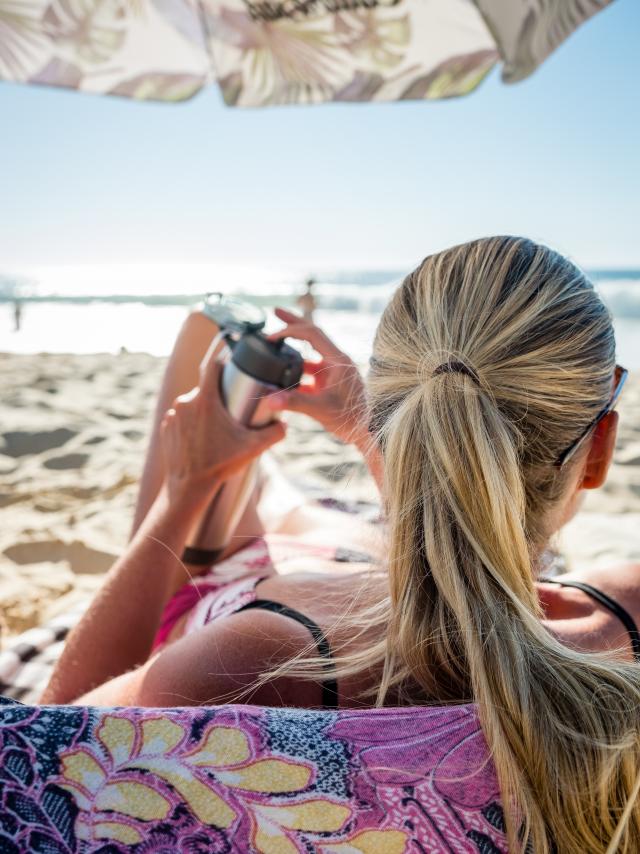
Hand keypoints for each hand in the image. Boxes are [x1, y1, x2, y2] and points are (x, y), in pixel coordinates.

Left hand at [161, 358, 285, 505]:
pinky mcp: (167, 427)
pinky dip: (192, 423)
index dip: (223, 360)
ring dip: (205, 410)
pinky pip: (182, 417)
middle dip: (219, 396)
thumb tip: (285, 423)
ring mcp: (173, 415)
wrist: (188, 486)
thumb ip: (274, 434)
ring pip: (193, 404)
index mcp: (205, 400)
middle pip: (206, 389)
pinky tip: (202, 435)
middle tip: (233, 410)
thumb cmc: (219, 465)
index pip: (212, 366)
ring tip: (218, 426)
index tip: (232, 364)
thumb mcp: (252, 448)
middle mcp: (185, 403)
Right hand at [266, 308, 367, 446]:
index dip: (290, 330)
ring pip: (310, 353)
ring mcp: (334, 372)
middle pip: (312, 334)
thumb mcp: (321, 409)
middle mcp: (336, 361)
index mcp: (337, 360)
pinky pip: (311, 372)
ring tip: (274, 344)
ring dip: (293, 348)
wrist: (368, 431)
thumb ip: (295, 402)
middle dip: (292, 323)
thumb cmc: (352, 419)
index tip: (271, 336)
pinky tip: (283, 377)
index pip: (312, 333)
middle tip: (274, 311)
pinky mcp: (331, 384)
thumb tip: (270, 399)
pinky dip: (297, 371)